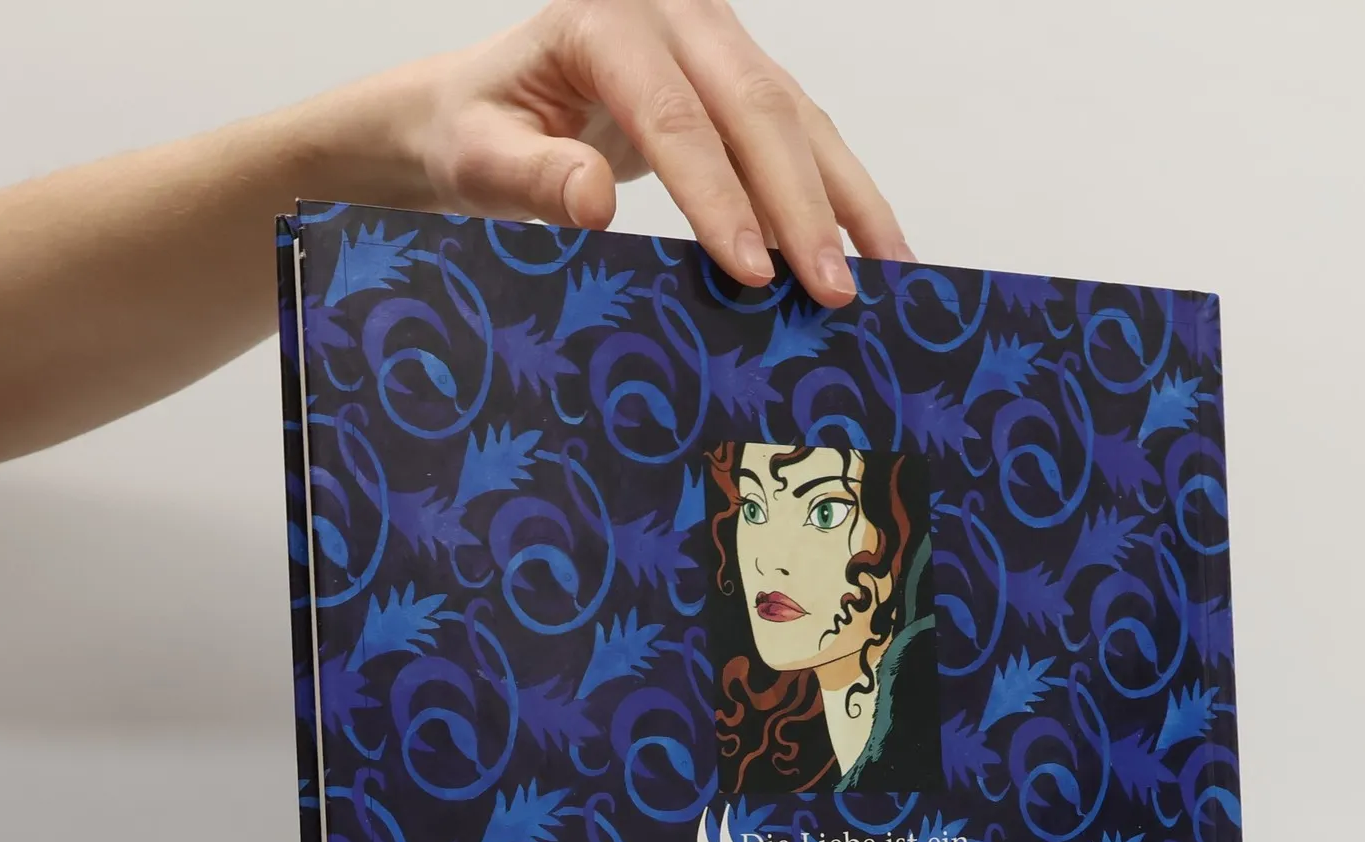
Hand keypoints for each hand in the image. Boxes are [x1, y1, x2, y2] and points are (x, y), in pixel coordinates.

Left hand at [342, 0, 910, 305]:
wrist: (482, 105)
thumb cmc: (478, 131)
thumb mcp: (480, 155)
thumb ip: (531, 176)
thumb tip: (592, 203)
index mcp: (604, 20)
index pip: (673, 117)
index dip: (718, 197)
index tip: (751, 271)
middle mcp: (673, 14)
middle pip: (756, 109)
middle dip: (804, 207)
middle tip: (833, 290)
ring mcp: (715, 40)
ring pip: (797, 117)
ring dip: (845, 200)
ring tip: (886, 274)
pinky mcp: (739, 77)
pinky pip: (801, 132)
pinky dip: (840, 193)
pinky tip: (874, 249)